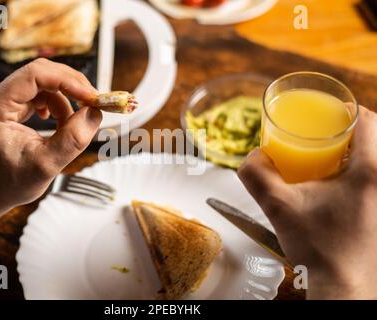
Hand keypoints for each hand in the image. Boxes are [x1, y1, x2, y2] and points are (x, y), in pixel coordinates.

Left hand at [0, 58, 101, 220]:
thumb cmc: (4, 184)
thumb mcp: (44, 166)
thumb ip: (72, 139)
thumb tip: (94, 114)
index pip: (35, 75)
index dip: (67, 81)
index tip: (91, 97)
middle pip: (41, 74)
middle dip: (71, 86)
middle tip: (94, 103)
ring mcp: (4, 102)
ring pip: (44, 85)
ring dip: (66, 100)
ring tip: (74, 125)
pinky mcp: (12, 109)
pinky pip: (41, 97)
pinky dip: (58, 107)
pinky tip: (60, 125)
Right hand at [238, 106, 376, 298]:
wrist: (340, 283)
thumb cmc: (318, 248)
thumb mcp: (278, 206)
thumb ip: (256, 176)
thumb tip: (250, 156)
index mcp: (369, 172)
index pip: (369, 120)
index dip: (347, 109)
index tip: (327, 112)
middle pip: (375, 136)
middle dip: (349, 129)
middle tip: (323, 133)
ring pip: (374, 157)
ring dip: (355, 149)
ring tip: (328, 156)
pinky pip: (373, 176)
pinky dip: (359, 169)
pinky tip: (336, 182)